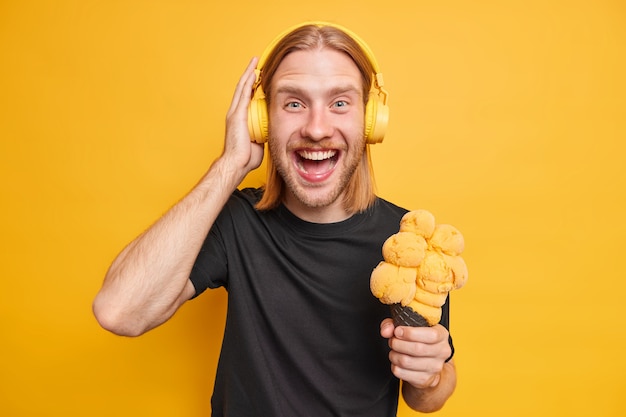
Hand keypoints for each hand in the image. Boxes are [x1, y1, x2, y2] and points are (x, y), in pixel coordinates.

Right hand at [222, 57, 263, 172]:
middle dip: (250, 74)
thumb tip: (272, 130)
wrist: (237, 163)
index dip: (252, 85)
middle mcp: (235, 112)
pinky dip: (248, 82)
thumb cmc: (246, 157)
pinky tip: (253, 72)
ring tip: (255, 62)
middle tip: (256, 62)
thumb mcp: (259, 141)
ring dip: (249, 73)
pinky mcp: (237, 114)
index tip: (259, 76)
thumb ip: (263, 132)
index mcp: (240, 118)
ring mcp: (235, 112)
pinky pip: (243, 94)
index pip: (246, 97)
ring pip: (242, 87)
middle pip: (243, 88)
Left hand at [380, 318, 451, 388]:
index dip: (410, 333)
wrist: (428, 363)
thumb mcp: (409, 326)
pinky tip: (397, 361)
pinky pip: (402, 372)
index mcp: (442, 335)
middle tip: (393, 341)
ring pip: (406, 361)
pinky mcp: (425, 379)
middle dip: (398, 343)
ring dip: (394, 355)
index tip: (398, 331)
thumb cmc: (419, 340)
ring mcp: (435, 367)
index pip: (431, 335)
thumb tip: (386, 330)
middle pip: (417, 348)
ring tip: (394, 351)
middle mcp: (442, 351)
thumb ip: (394, 324)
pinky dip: (394, 366)